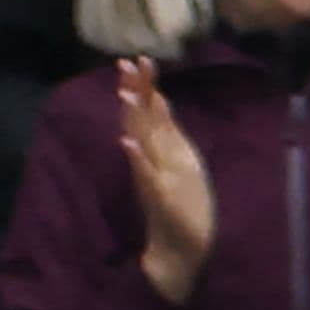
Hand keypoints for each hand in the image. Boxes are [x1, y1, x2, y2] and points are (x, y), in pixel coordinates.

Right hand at [118, 59, 216, 303]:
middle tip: (126, 61)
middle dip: (136, 91)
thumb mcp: (181, 163)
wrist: (180, 252)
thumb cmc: (182, 206)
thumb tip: (161, 100)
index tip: (139, 57)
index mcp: (163, 152)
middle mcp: (155, 161)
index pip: (152, 112)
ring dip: (134, 118)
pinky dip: (137, 160)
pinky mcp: (159, 200)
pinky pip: (145, 177)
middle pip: (142, 120)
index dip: (146, 86)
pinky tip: (127, 144)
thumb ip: (168, 134)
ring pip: (141, 142)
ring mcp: (155, 180)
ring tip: (126, 92)